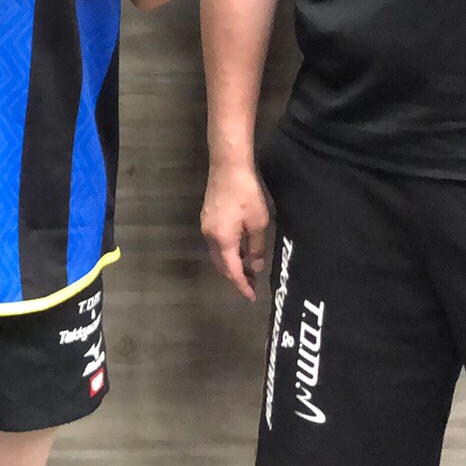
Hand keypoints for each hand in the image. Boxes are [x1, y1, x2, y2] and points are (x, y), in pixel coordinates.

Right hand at [200, 159, 271, 302]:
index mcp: (223, 240)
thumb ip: (256, 247)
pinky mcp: (207, 217)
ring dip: (232, 264)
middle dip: (235, 277)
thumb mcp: (258, 222)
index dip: (242, 285)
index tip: (251, 298)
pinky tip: (240, 250)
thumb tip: (255, 266)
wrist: (228, 167)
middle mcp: (210, 236)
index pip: (232, 270)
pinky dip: (228, 252)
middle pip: (221, 264)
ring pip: (218, 253)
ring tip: (249, 269)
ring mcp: (206, 225)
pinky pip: (217, 243)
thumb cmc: (246, 194)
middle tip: (252, 284)